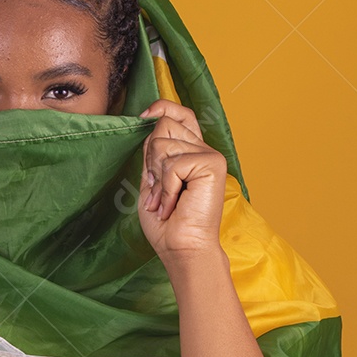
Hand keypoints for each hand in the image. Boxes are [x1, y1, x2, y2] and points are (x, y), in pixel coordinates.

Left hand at [137, 100, 226, 263]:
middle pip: (164, 126)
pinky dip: (166, 188)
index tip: (143, 117)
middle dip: (151, 158)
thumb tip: (149, 122)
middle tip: (157, 188)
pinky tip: (173, 205)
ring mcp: (210, 156)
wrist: (181, 248)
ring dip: (157, 178)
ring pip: (163, 144)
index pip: (180, 114)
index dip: (162, 108)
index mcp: (191, 152)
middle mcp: (203, 150)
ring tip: (164, 202)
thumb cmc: (166, 223)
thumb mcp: (152, 180)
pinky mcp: (212, 164)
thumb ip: (153, 153)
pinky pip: (173, 164)